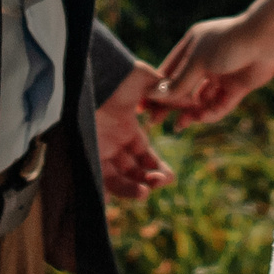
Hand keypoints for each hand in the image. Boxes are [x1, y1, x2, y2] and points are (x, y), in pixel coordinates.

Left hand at [95, 60, 174, 199]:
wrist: (84, 73)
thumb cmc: (112, 73)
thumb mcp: (143, 80)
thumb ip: (166, 92)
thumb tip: (191, 99)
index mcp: (125, 127)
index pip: (143, 155)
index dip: (156, 167)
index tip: (169, 177)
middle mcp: (110, 141)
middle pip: (131, 170)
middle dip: (148, 179)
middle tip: (159, 182)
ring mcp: (95, 148)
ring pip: (115, 178)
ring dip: (131, 188)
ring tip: (144, 192)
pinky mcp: (82, 153)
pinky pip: (92, 178)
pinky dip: (100, 192)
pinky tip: (111, 199)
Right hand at [149, 14, 273, 128]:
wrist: (268, 40)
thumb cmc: (229, 43)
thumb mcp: (198, 62)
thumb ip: (179, 82)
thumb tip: (157, 96)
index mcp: (192, 46)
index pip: (169, 71)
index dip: (157, 89)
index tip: (143, 107)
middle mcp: (206, 60)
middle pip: (184, 87)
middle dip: (171, 105)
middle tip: (156, 122)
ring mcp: (222, 74)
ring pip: (201, 98)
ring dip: (190, 112)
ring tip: (180, 125)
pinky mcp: (237, 86)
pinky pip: (220, 103)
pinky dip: (211, 112)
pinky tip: (202, 118)